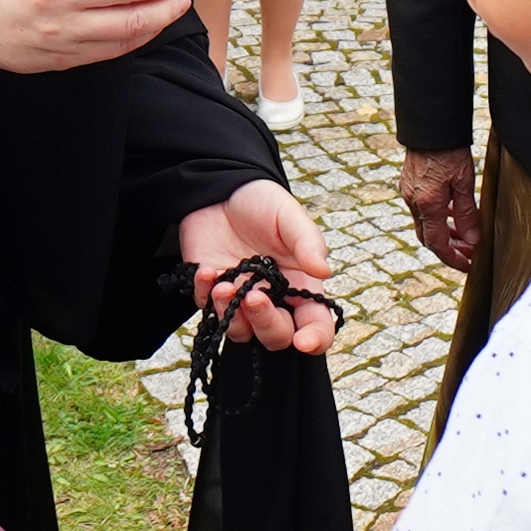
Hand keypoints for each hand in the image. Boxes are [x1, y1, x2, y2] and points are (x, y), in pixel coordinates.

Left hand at [179, 178, 333, 352]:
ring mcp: (241, 300)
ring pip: (242, 333)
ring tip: (223, 285)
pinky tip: (206, 271)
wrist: (220, 189)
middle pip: (277, 336)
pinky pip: (208, 312)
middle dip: (267, 324)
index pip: (316, 324)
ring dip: (232, 316)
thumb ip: (307, 242)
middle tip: (254, 297)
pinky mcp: (212, 294)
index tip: (304, 341)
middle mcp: (273, 299)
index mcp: (301, 284)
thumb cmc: (261, 202)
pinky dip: (205, 296)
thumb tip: (325, 271)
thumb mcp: (288, 215)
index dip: (315, 339)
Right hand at [400, 146, 480, 270]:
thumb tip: (472, 239)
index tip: (467, 266)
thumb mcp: (464, 182)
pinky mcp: (409, 184)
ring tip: (464, 236)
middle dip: (449, 249)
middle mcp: (414, 202)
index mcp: (428, 204)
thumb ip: (467, 213)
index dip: (452, 259)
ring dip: (443, 234)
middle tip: (469, 253)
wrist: (430, 126)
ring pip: (424, 224)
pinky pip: (421, 210)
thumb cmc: (449, 150)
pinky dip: (436, 219)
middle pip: (428, 238)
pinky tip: (451, 215)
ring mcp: (409, 193)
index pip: (437, 244)